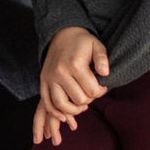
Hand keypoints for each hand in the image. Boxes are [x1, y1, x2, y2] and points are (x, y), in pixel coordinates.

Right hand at [35, 28, 111, 142]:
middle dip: (89, 100)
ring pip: (61, 104)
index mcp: (75, 65)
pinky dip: (55, 112)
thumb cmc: (82, 42)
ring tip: (82, 105)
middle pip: (79, 100)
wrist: (61, 34)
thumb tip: (105, 73)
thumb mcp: (97, 45)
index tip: (102, 87)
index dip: (101, 92)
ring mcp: (50, 78)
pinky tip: (64, 115)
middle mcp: (60, 73)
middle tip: (92, 92)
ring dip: (74, 110)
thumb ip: (102, 59)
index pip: (92, 91)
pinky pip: (46, 102)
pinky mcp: (43, 81)